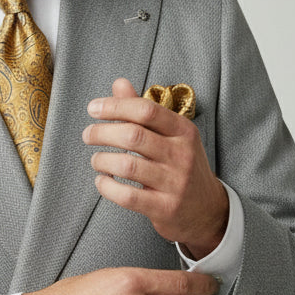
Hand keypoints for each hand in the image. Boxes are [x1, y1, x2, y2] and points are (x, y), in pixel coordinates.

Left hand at [82, 77, 228, 257]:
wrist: (207, 210)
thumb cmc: (182, 166)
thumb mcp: (172, 136)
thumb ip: (144, 111)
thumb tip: (119, 83)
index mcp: (183, 131)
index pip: (146, 110)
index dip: (115, 107)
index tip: (93, 109)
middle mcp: (181, 154)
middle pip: (133, 135)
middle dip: (102, 132)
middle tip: (88, 135)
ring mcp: (175, 183)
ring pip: (127, 166)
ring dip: (102, 160)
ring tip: (96, 160)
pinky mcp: (165, 208)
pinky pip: (127, 196)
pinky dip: (107, 187)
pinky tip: (102, 181)